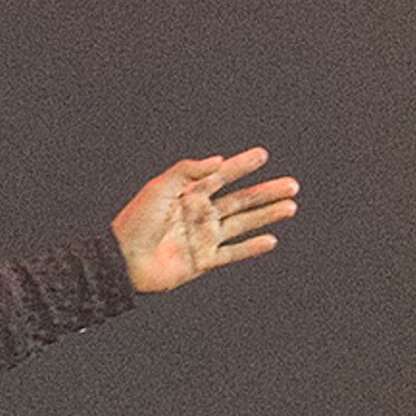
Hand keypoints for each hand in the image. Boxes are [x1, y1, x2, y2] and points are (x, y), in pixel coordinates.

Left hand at [110, 150, 296, 295]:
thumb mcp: (159, 187)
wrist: (123, 260)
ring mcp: (202, 237)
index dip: (241, 165)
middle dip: (266, 192)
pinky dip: (252, 248)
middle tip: (292, 184)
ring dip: (267, 215)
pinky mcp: (202, 260)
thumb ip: (187, 170)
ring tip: (290, 206)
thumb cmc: (136, 221)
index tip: (262, 155)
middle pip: (240, 200)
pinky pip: (233, 253)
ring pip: (242, 224)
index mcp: (187, 194)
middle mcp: (199, 214)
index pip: (221, 175)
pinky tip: (270, 240)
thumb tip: (218, 160)